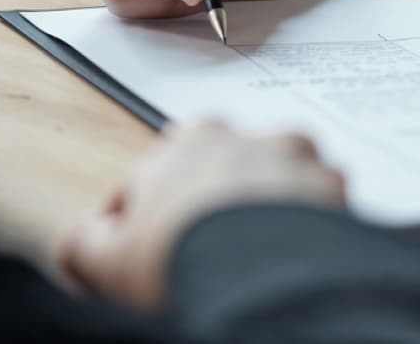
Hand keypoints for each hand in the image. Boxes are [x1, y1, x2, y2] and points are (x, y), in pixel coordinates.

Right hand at [58, 121, 346, 309]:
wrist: (257, 281)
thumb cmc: (182, 260)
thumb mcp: (107, 259)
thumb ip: (85, 242)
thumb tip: (82, 243)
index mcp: (194, 140)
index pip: (167, 168)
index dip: (158, 212)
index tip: (160, 245)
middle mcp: (252, 138)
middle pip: (231, 171)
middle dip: (219, 203)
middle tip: (209, 251)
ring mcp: (301, 160)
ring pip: (283, 182)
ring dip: (272, 210)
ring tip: (259, 256)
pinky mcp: (338, 191)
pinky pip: (325, 208)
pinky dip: (313, 230)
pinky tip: (294, 259)